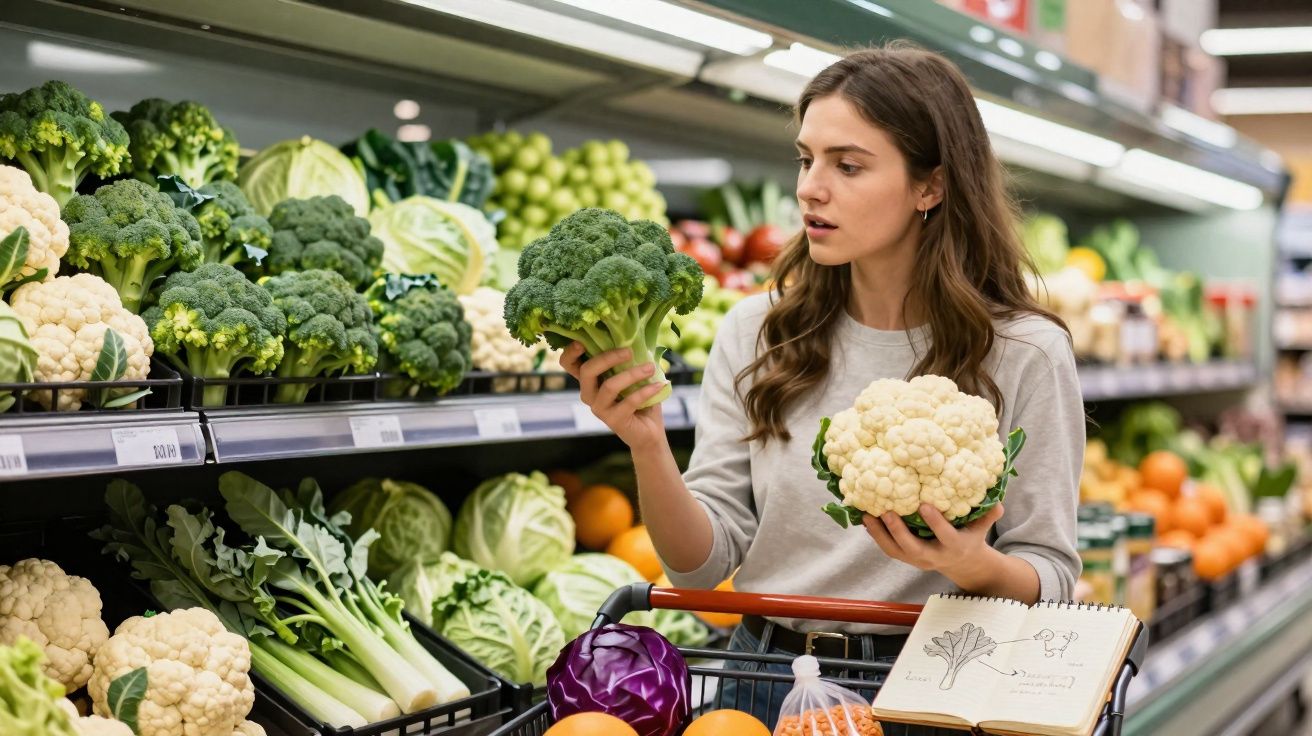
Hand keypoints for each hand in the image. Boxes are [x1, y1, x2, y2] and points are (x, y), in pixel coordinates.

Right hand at [560, 341, 668, 447]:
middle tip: (629, 352)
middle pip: (587, 371)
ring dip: (632, 374)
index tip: (582, 341)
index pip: (568, 364)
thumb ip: (628, 358)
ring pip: (609, 386)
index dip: (570, 352)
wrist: (648, 430)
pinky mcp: (613, 421)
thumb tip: (636, 337)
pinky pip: (629, 401)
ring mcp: (599, 409)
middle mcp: (589, 394)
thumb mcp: (632, 373)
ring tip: (650, 367)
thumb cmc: (639, 398)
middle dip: (607, 357)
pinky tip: (659, 385)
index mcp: (590, 380)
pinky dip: (646, 391)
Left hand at [862, 504, 1005, 588]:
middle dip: (898, 531)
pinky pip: (888, 549)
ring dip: (879, 534)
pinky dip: (876, 536)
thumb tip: (998, 503)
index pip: (944, 536)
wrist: (961, 564)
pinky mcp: (905, 558)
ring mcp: (917, 559)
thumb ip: (988, 516)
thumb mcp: (981, 530)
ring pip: (894, 550)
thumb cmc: (969, 538)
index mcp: (954, 547)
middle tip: (886, 511)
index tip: (924, 505)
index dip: (934, 523)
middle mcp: (933, 557)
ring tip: (866, 515)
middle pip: (912, 548)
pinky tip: (866, 520)